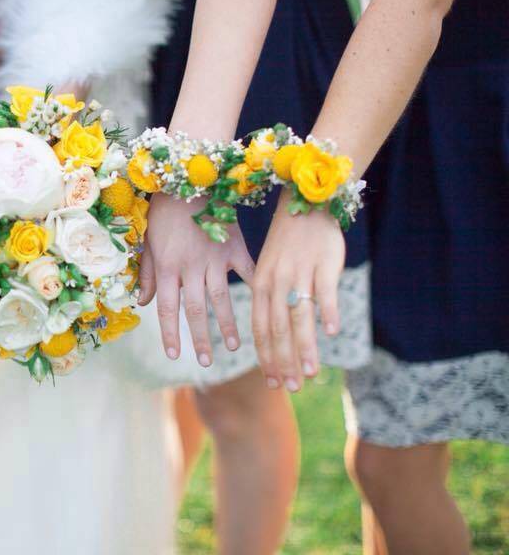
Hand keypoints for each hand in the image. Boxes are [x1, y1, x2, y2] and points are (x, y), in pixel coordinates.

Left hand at [139, 193, 254, 364]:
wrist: (189, 178)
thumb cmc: (163, 211)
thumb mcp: (148, 241)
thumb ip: (147, 274)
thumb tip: (143, 303)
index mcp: (167, 266)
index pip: (168, 308)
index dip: (170, 333)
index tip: (174, 355)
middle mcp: (190, 267)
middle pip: (195, 310)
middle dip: (200, 338)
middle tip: (206, 361)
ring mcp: (214, 257)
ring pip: (221, 298)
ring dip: (227, 324)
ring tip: (232, 347)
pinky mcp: (234, 246)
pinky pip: (246, 271)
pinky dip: (252, 288)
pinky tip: (262, 306)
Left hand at [251, 191, 343, 391]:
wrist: (304, 206)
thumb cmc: (287, 246)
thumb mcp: (269, 272)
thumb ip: (271, 304)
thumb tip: (277, 340)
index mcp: (260, 286)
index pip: (260, 330)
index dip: (266, 358)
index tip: (273, 382)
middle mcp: (276, 282)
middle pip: (278, 329)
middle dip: (283, 362)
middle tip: (291, 387)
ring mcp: (299, 274)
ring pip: (299, 316)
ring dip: (304, 347)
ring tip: (310, 372)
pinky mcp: (323, 264)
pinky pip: (325, 291)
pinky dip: (328, 312)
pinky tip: (333, 333)